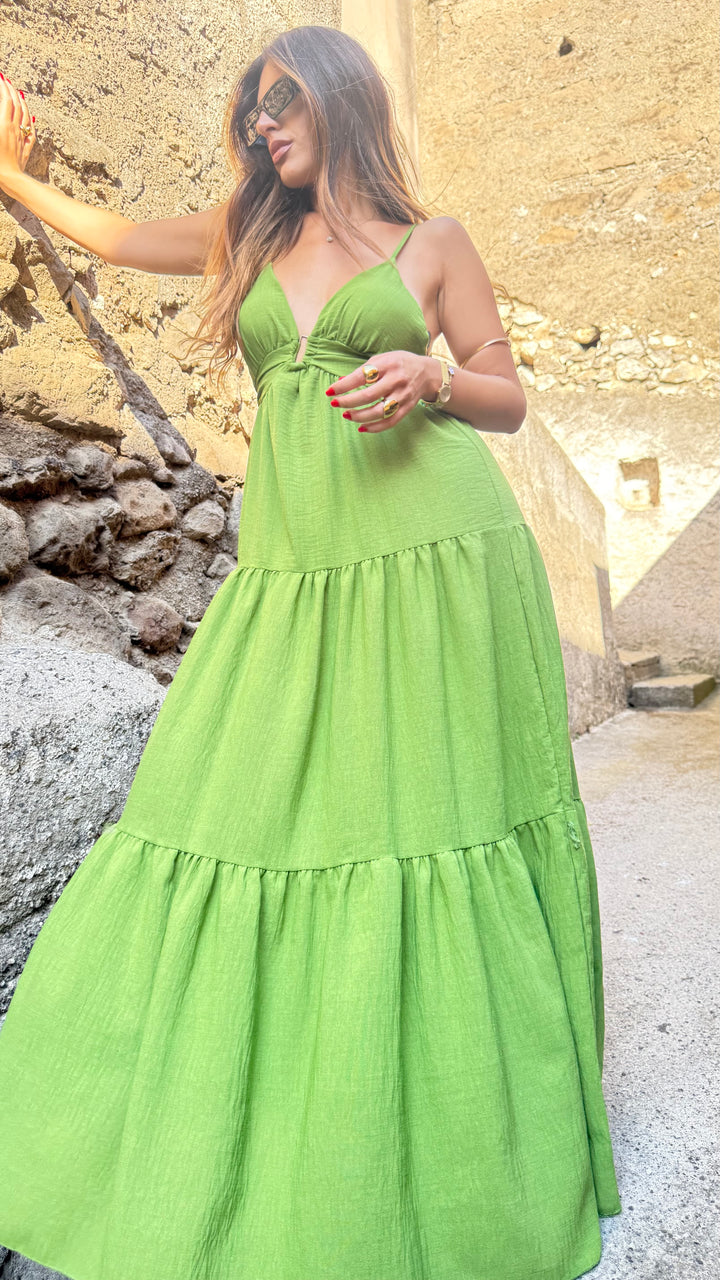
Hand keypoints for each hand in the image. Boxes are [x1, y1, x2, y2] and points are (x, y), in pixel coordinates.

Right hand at [0, 72, 35, 180]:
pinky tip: (32, 117)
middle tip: (6, 80)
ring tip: (19, 93)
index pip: (6, 100)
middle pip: (16, 104)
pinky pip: (31, 130)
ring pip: (25, 115)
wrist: (10, 179)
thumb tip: (2, 108)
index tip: (0, 77)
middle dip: (11, 90)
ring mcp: (22, 138)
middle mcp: (15, 129)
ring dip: (22, 101)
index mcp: (4, 125)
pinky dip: (31, 120)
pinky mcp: (26, 147)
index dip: (3, 86)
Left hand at [325, 350, 440, 432]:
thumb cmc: (399, 364)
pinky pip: (390, 422)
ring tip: (346, 415)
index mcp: (388, 364)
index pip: (362, 376)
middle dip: (349, 401)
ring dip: (359, 416)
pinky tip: (361, 427)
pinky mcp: (407, 408)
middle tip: (335, 404)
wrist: (427, 373)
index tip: (330, 391)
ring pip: (379, 411)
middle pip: (369, 395)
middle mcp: (397, 380)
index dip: (344, 385)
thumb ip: (363, 370)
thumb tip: (341, 382)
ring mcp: (403, 396)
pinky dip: (374, 427)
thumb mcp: (382, 359)